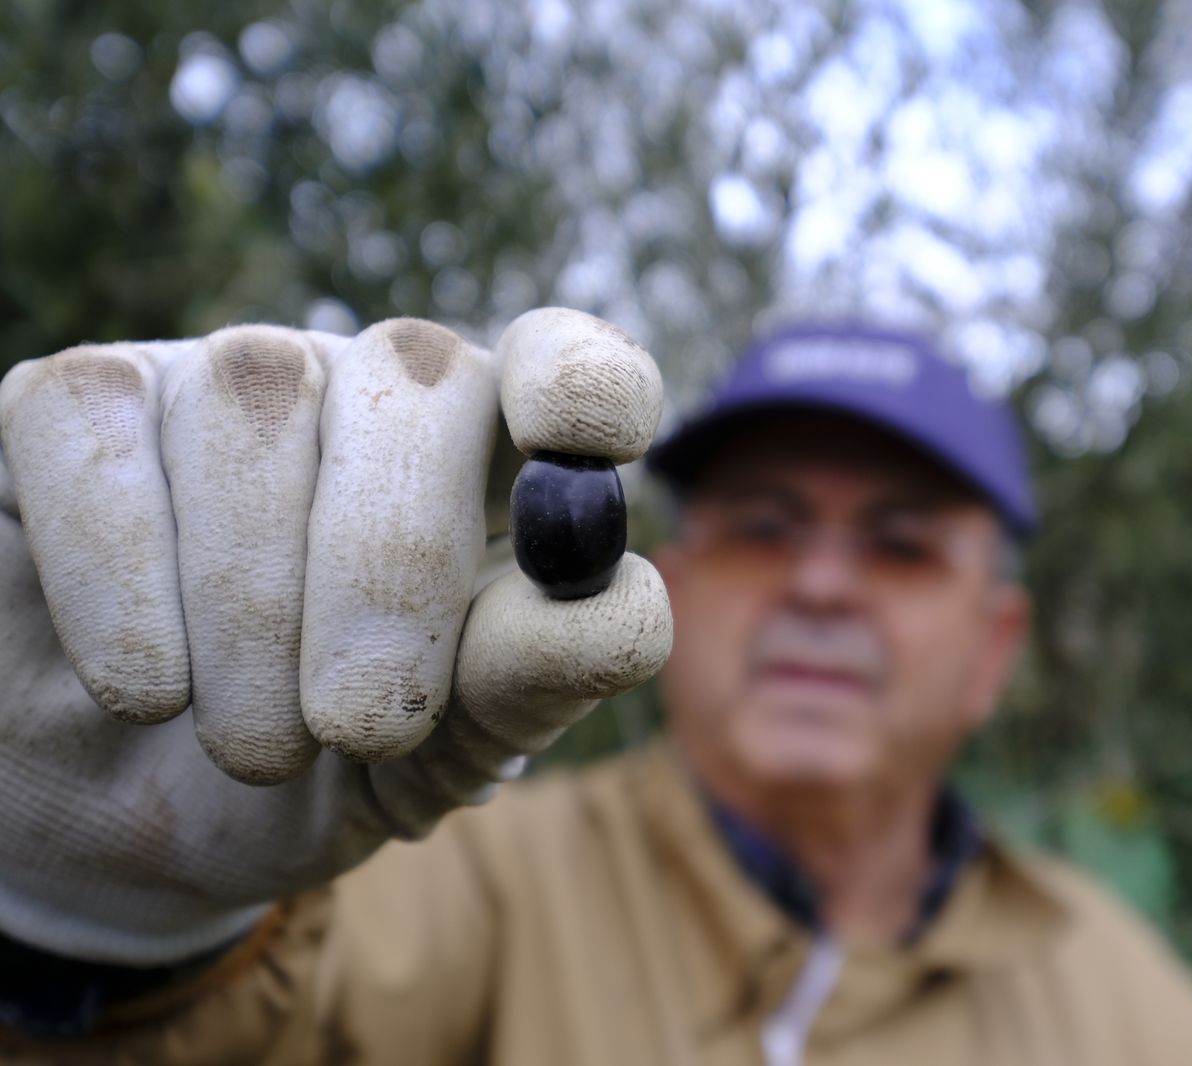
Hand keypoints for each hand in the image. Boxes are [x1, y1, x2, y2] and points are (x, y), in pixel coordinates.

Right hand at [0, 309, 671, 964]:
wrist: (143, 820)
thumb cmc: (332, 766)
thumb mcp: (449, 751)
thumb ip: (537, 677)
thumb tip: (620, 599)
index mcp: (495, 463)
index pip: (569, 365)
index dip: (583, 379)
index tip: (583, 437)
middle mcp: (371, 391)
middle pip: (416, 374)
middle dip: (391, 562)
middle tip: (363, 724)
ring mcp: (224, 381)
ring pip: (255, 398)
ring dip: (254, 604)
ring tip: (258, 747)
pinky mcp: (79, 405)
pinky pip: (101, 426)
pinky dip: (124, 575)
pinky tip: (149, 688)